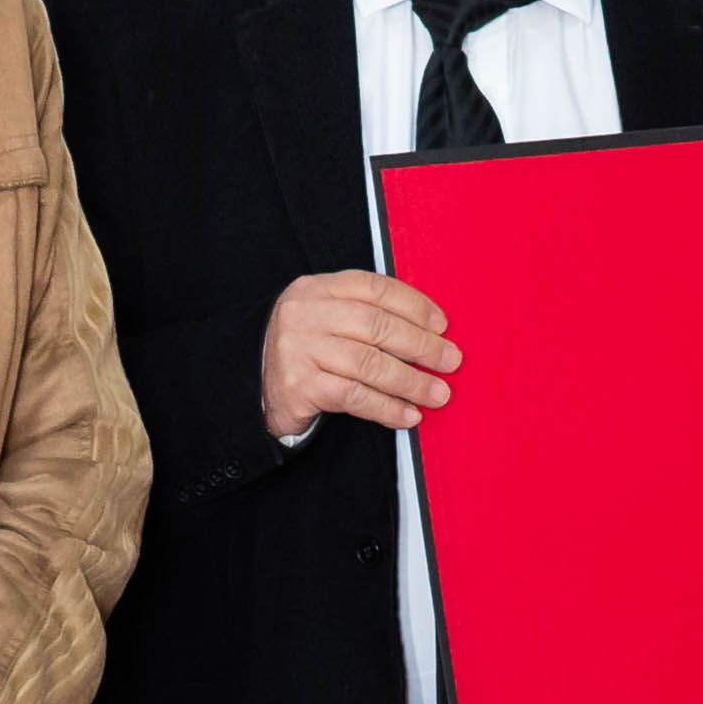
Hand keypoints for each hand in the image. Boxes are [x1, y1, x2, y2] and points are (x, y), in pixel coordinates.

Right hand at [262, 271, 457, 440]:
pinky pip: (354, 396)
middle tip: (450, 361)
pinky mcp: (298, 386)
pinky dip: (386, 407)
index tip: (442, 325)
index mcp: (317, 288)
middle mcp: (305, 313)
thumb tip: (430, 332)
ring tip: (437, 393)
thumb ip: (366, 317)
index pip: (374, 288)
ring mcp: (298, 349)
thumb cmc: (305, 353)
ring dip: (410, 381)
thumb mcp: (327, 320)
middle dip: (421, 345)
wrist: (252, 389)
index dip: (414, 305)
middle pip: (376, 325)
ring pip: (368, 362)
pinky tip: (408, 415)